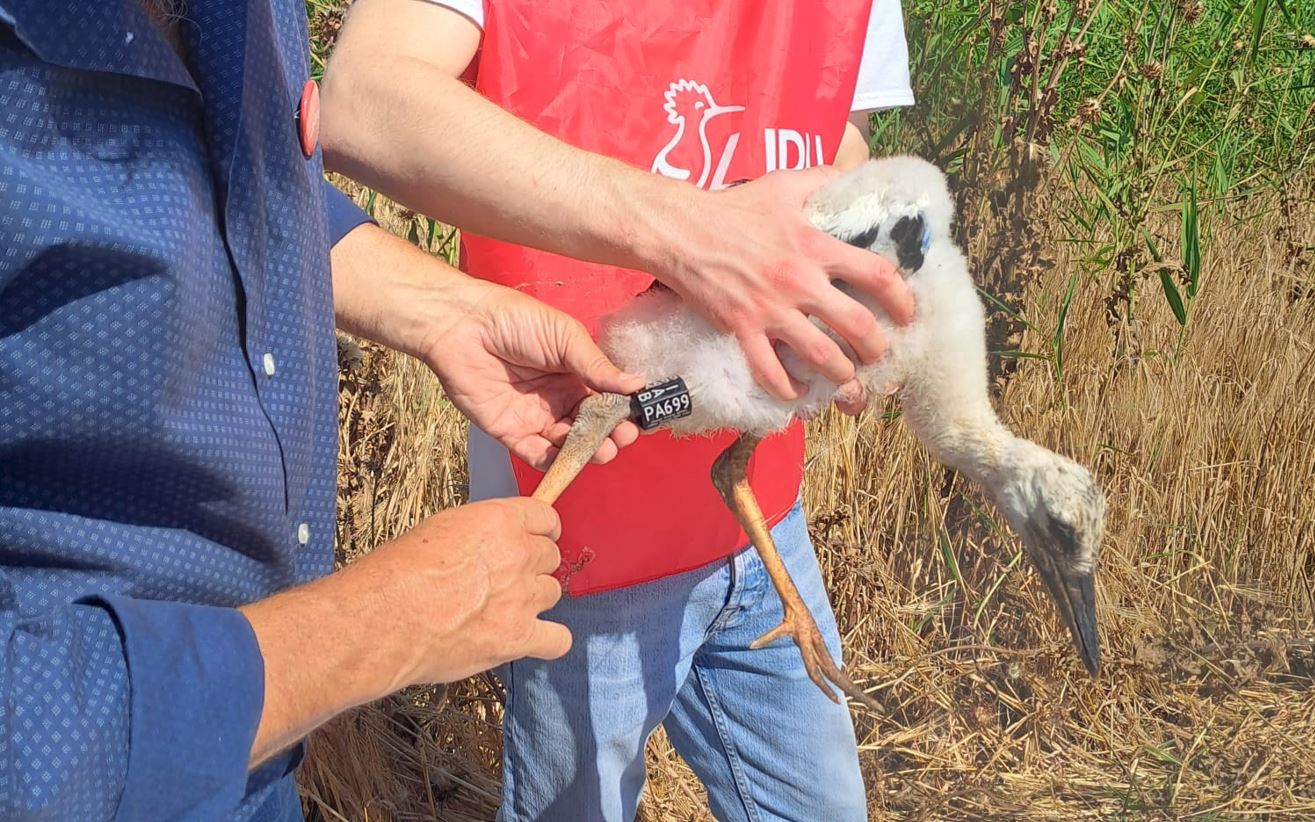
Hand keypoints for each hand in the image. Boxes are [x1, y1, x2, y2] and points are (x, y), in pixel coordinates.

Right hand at [240, 497, 568, 765]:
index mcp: (500, 521)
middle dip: (533, 565)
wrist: (383, 619)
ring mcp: (523, 598)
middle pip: (550, 557)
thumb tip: (484, 548)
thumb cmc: (396, 572)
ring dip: (534, 599)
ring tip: (506, 609)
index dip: (540, 530)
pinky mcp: (518, 638)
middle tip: (507, 579)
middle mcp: (519, 555)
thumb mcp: (438, 530)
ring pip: (552, 593)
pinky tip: (531, 640)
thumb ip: (476, 535)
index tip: (533, 539)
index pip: (545, 517)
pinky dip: (549, 641)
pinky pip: (558, 640)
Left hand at [416, 279, 644, 469]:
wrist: (463, 325)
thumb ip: (597, 366)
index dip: (620, 413)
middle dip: (608, 436)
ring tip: (603, 451)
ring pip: (566, 445)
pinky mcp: (509, 432)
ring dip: (586, 452)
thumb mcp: (565, 337)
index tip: (636, 420)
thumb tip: (637, 384)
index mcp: (574, 374)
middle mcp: (557, 399)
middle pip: (589, 428)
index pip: (604, 401)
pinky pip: (535, 455)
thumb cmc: (515, 320)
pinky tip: (568, 460)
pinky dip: (553, 463)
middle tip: (621, 438)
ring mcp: (535, 417)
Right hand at [644, 166, 915, 402]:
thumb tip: (857, 172)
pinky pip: (769, 372)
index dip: (901, 298)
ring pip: (821, 355)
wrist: (682, 231)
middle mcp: (799, 281)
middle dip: (877, 348)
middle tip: (879, 356)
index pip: (875, 274)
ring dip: (842, 375)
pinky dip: (788, 390)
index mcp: (815, 246)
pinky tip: (799, 393)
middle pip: (858, 325)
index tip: (907, 314)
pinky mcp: (742, 329)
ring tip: (849, 381)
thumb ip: (825, 178)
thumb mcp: (785, 185)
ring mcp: (770, 309)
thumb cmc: (734, 207)